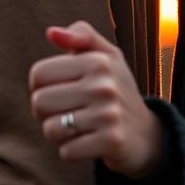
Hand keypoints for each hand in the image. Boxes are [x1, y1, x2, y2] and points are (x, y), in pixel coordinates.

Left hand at [29, 21, 163, 177]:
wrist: (145, 133)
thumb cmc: (115, 90)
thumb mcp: (105, 56)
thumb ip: (80, 36)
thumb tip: (51, 32)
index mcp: (98, 60)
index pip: (39, 74)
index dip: (41, 87)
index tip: (59, 91)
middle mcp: (104, 85)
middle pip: (39, 102)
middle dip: (46, 113)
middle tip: (67, 112)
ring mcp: (109, 114)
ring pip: (51, 129)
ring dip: (59, 133)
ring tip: (78, 127)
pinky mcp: (112, 141)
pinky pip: (66, 152)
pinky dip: (72, 151)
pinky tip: (88, 142)